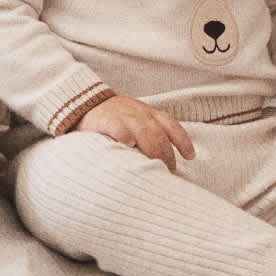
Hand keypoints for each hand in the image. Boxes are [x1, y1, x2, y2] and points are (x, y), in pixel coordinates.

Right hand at [78, 95, 194, 172]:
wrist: (85, 102)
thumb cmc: (115, 117)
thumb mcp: (137, 119)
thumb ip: (151, 133)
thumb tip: (168, 159)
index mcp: (149, 113)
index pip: (171, 125)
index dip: (183, 141)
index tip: (190, 157)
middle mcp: (140, 113)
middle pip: (159, 134)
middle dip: (166, 155)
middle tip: (167, 173)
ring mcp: (123, 115)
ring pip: (144, 131)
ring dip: (151, 150)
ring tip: (153, 166)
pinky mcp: (106, 119)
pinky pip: (118, 127)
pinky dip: (125, 135)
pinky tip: (129, 145)